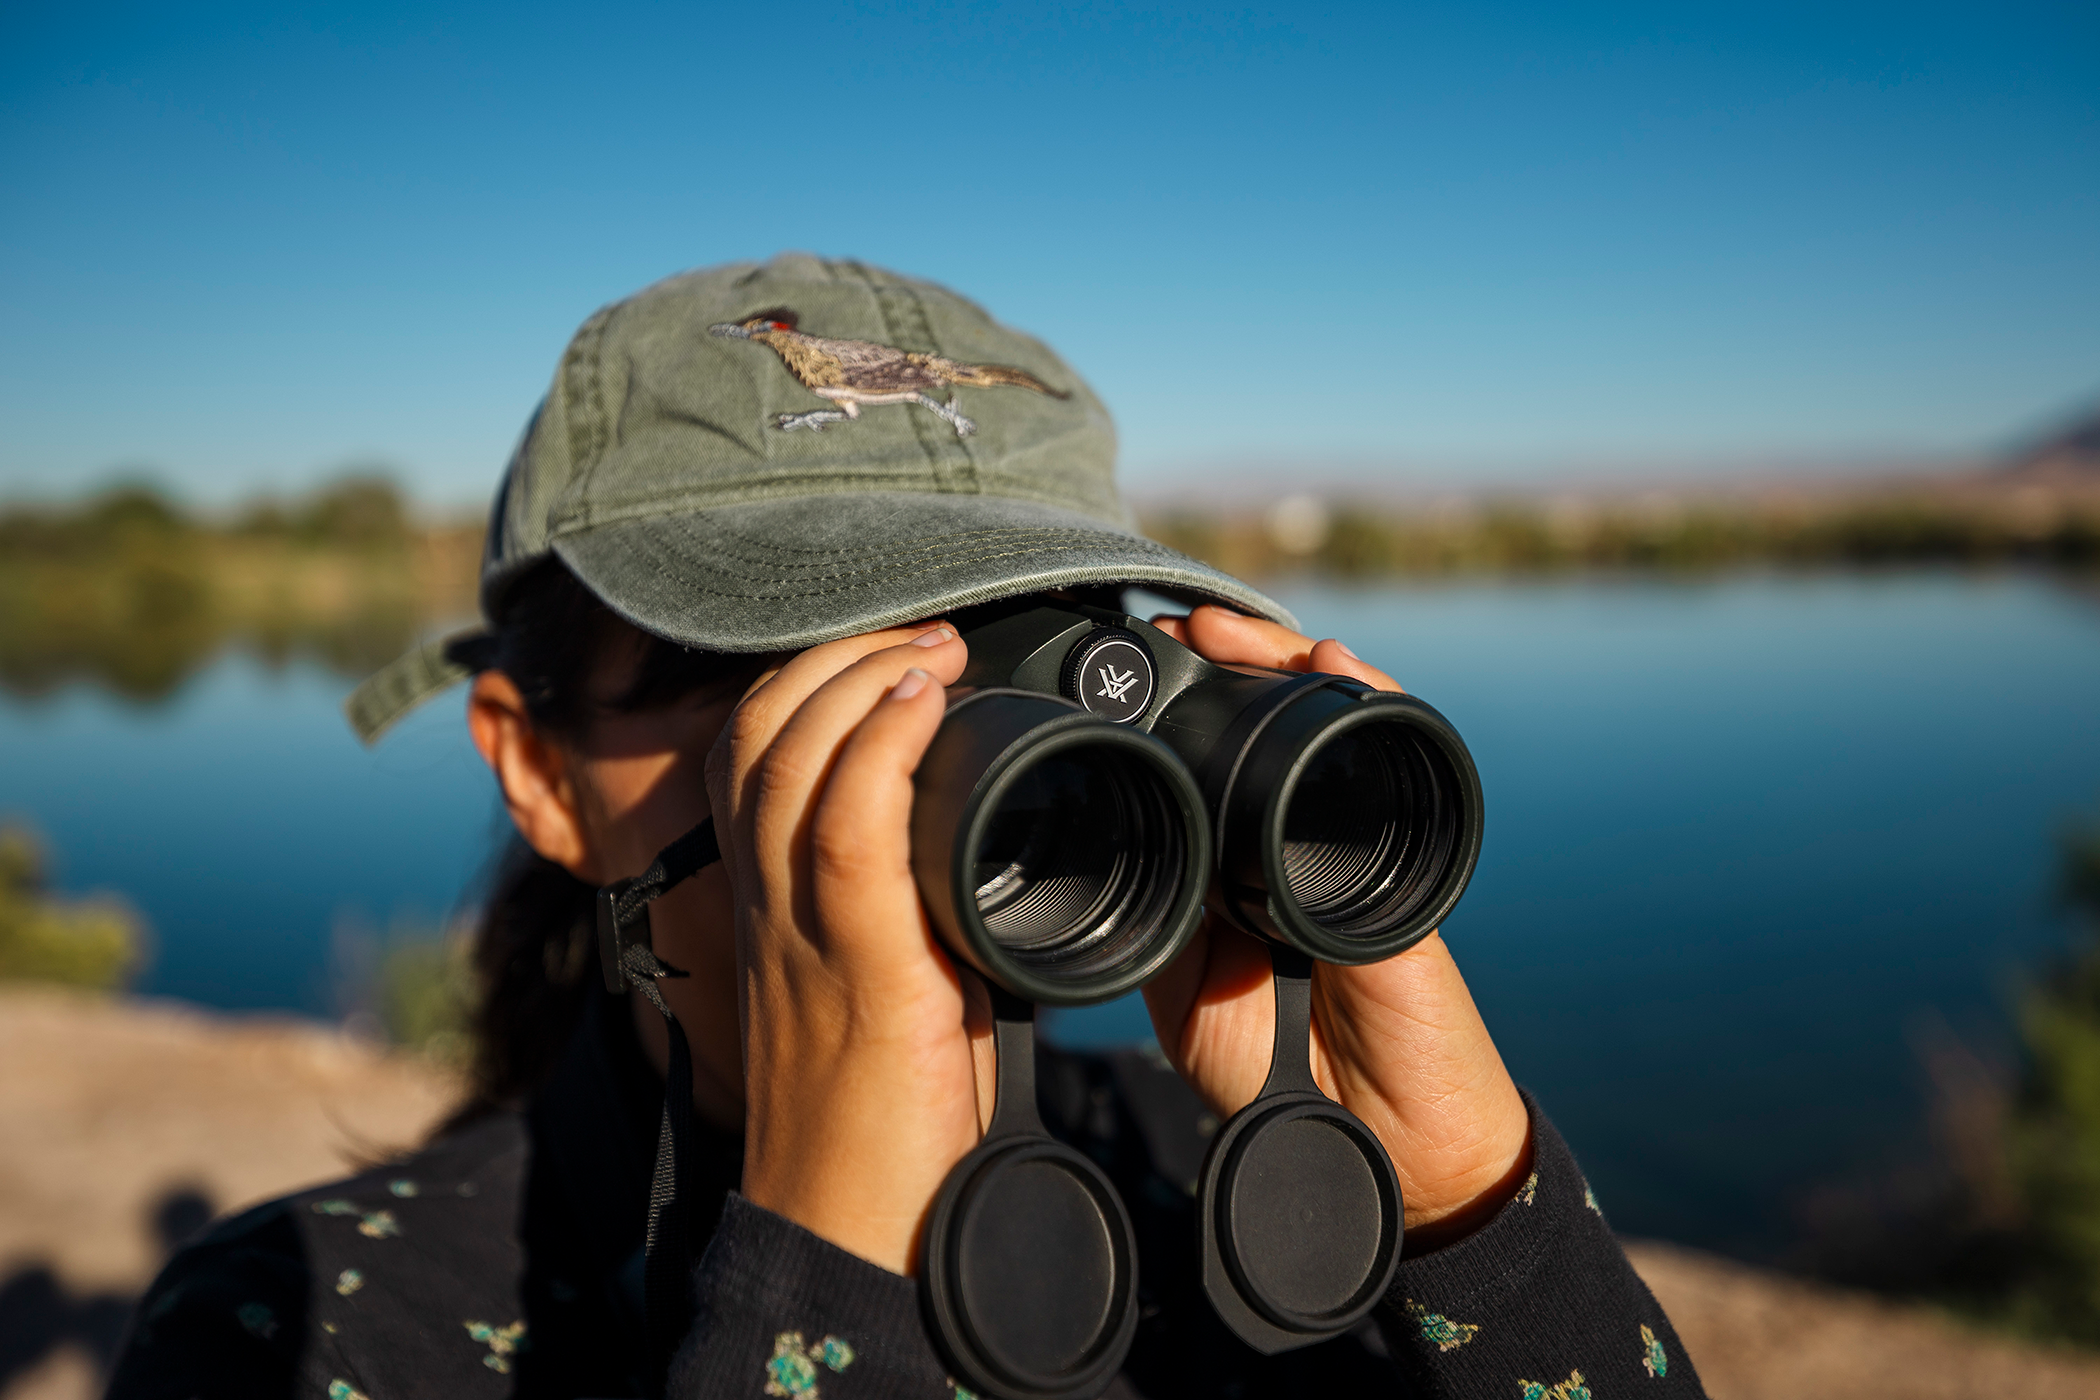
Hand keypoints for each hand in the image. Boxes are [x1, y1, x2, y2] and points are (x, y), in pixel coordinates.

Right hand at [704, 623, 988, 1273]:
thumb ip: (903, 909)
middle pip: (760, 734)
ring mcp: (803, 933)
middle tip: (929, 635)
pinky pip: (848, 830)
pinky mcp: (860, 970)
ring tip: (935, 649)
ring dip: (865, 680)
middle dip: (838, 655)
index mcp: (772, 905)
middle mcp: (768, 905)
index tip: (895, 653)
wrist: (853, 1231)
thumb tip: (967, 848)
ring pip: (791, 761)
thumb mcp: (888, 982)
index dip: (807, 680)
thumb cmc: (880, 1118)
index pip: (749, 754)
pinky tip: (927, 705)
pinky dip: (883, 749)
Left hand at [1143, 606, 1531, 1248]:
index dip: (1179, 701)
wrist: (1381, 1141)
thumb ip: (1162, 918)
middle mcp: (1301, 833)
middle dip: (1230, 660)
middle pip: (1270, 716)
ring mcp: (1360, 838)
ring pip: (1330, 720)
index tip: (1134, 659)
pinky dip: (1368, 703)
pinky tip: (1335, 665)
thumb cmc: (1283, 1070)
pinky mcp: (1406, 859)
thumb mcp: (1188, 992)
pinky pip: (1393, 762)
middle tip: (1181, 627)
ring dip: (1284, 662)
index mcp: (1241, 858)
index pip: (1212, 753)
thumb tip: (1107, 843)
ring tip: (1235, 632)